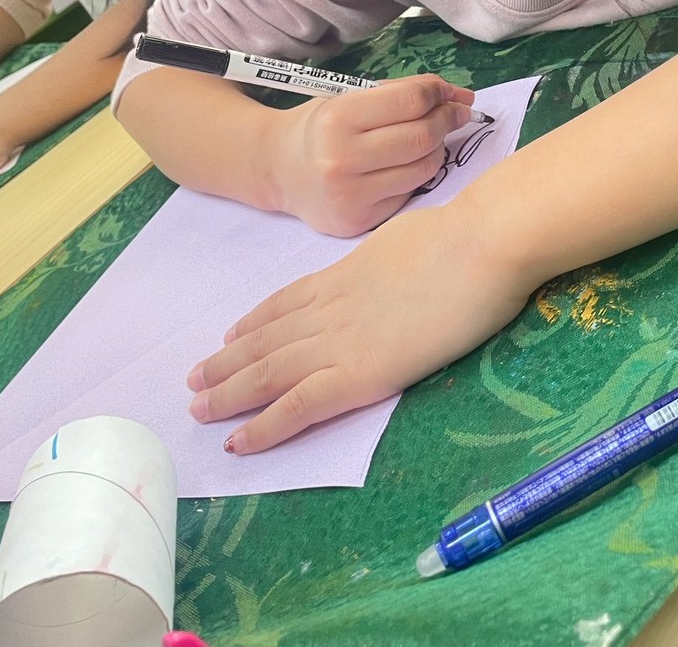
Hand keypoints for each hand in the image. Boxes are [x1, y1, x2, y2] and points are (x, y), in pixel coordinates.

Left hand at [186, 198, 532, 452]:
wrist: (482, 243)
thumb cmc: (466, 235)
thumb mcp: (412, 237)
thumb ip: (393, 258)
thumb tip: (399, 263)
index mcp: (348, 271)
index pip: (288, 300)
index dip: (255, 320)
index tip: (230, 334)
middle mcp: (333, 305)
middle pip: (267, 337)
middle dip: (228, 360)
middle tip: (194, 380)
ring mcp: (342, 339)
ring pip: (268, 371)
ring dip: (229, 392)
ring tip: (199, 408)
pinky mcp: (360, 374)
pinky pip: (298, 404)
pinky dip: (264, 425)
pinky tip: (239, 442)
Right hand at [264, 74, 477, 235]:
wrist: (280, 170)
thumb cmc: (321, 127)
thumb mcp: (349, 97)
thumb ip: (400, 92)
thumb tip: (459, 96)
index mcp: (337, 117)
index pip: (410, 101)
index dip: (440, 94)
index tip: (452, 94)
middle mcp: (341, 158)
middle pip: (421, 136)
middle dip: (448, 119)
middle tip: (457, 113)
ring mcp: (351, 195)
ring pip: (424, 168)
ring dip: (438, 148)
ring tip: (432, 137)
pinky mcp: (361, 221)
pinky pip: (410, 193)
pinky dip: (418, 174)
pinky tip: (408, 163)